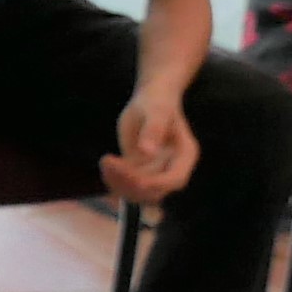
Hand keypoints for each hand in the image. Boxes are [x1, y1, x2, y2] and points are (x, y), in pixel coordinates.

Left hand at [109, 83, 199, 205]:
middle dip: (131, 182)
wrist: (149, 100)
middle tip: (110, 163)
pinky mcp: (139, 173)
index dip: (156, 184)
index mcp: (185, 155)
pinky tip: (105, 162)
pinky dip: (114, 179)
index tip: (135, 179)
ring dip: (119, 183)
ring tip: (106, 161)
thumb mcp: (156, 111)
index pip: (175, 179)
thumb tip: (147, 151)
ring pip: (138, 192)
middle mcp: (173, 168)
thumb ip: (154, 129)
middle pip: (154, 190)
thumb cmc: (157, 102)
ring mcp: (156, 173)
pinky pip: (126, 185)